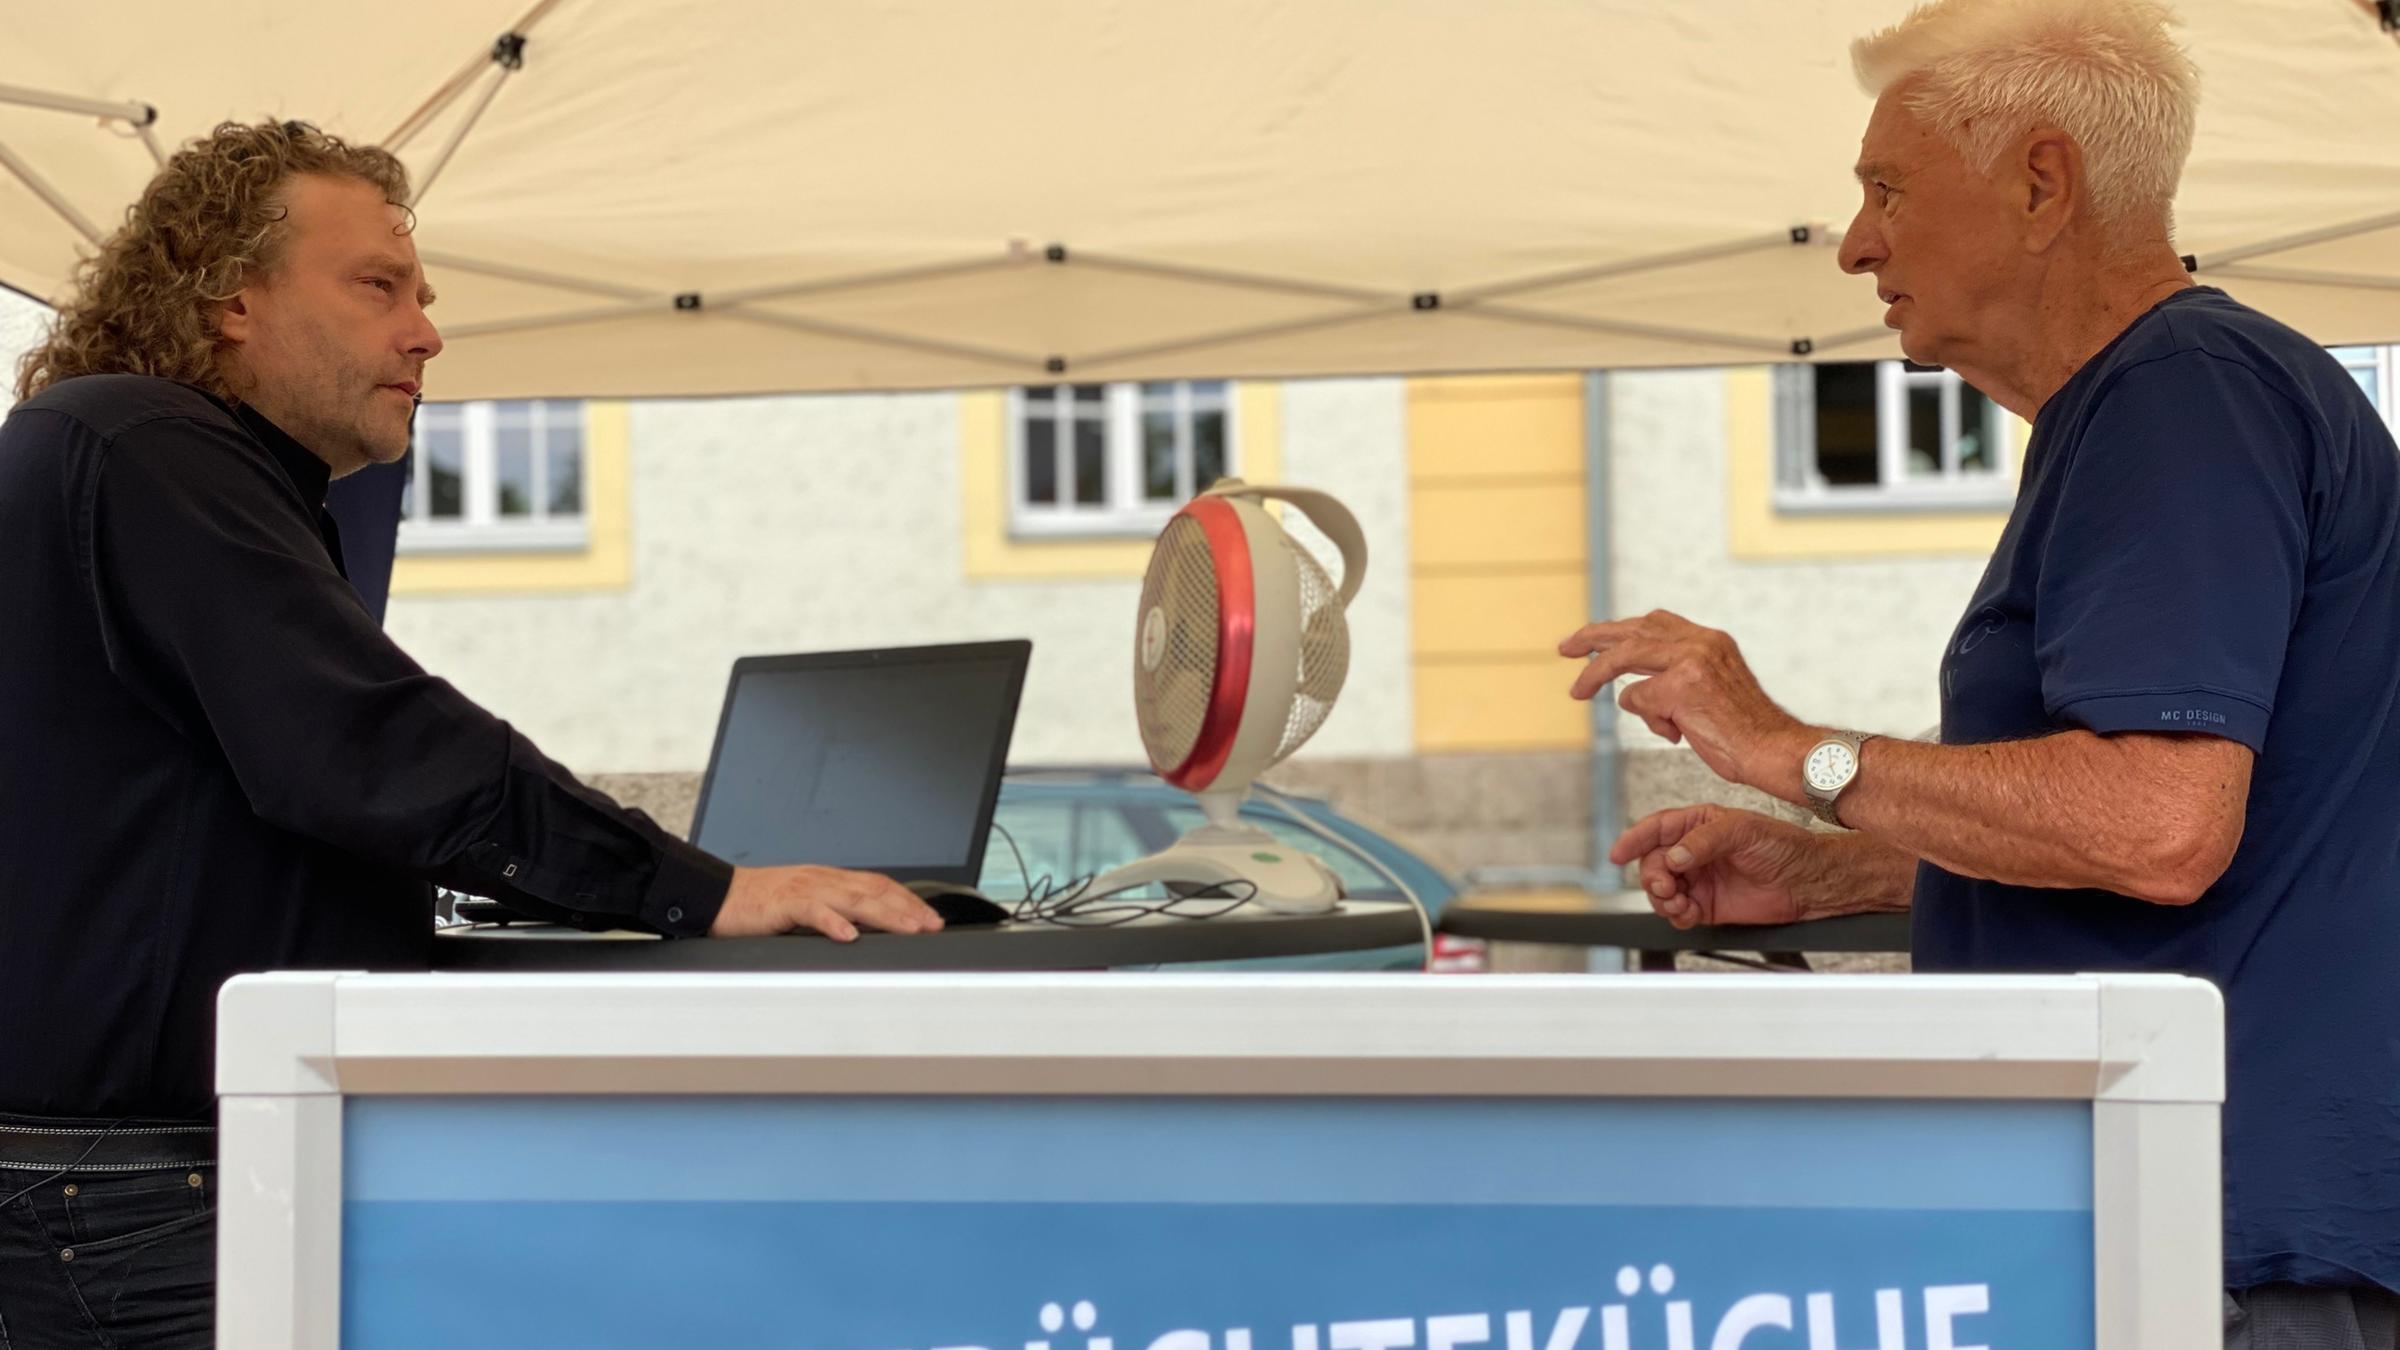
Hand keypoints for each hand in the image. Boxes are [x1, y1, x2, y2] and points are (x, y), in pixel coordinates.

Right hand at [711, 865, 944, 939]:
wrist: (716, 897)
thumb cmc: (758, 905)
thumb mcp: (803, 906)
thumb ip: (832, 912)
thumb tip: (864, 932)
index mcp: (828, 880)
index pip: (878, 885)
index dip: (907, 900)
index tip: (930, 918)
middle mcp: (822, 879)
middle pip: (874, 890)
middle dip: (907, 908)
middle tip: (932, 926)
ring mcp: (804, 888)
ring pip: (853, 899)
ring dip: (884, 915)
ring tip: (908, 929)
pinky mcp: (782, 902)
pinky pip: (812, 911)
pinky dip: (833, 923)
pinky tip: (849, 935)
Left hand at [1560, 610, 1809, 800]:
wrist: (1774, 751)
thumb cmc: (1742, 734)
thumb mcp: (1707, 695)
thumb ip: (1675, 681)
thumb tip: (1632, 692)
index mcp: (1711, 640)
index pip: (1656, 623)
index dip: (1623, 630)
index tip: (1597, 639)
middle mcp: (1701, 641)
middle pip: (1632, 629)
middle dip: (1593, 636)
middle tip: (1566, 647)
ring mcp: (1691, 660)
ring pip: (1624, 656)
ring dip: (1596, 674)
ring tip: (1578, 691)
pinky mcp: (1682, 685)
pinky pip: (1638, 698)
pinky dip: (1648, 718)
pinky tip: (1674, 732)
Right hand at [1608, 804, 1825, 928]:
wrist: (1808, 881)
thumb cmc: (1784, 845)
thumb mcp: (1742, 830)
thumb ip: (1703, 841)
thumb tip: (1673, 857)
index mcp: (1700, 825)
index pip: (1657, 829)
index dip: (1634, 840)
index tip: (1618, 854)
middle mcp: (1695, 852)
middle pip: (1653, 863)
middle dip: (1651, 875)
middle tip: (1664, 884)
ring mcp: (1700, 880)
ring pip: (1661, 890)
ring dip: (1662, 897)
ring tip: (1677, 900)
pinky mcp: (1707, 906)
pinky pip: (1678, 912)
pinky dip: (1676, 915)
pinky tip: (1688, 912)